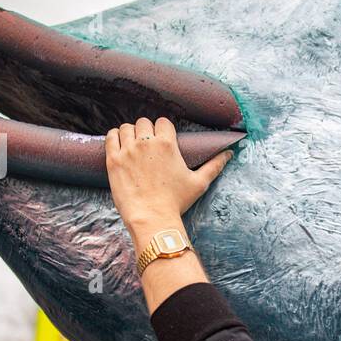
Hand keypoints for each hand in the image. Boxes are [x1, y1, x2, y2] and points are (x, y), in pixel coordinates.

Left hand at [105, 117, 233, 245]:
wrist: (152, 218)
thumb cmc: (177, 202)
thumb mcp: (199, 183)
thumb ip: (214, 165)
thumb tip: (229, 153)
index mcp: (167, 144)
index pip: (163, 122)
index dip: (163, 129)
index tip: (162, 139)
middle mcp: (146, 143)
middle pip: (143, 122)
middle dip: (146, 131)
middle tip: (147, 145)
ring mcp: (128, 151)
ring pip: (126, 127)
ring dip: (129, 133)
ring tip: (132, 145)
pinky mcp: (113, 161)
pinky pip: (110, 137)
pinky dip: (114, 137)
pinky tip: (119, 146)